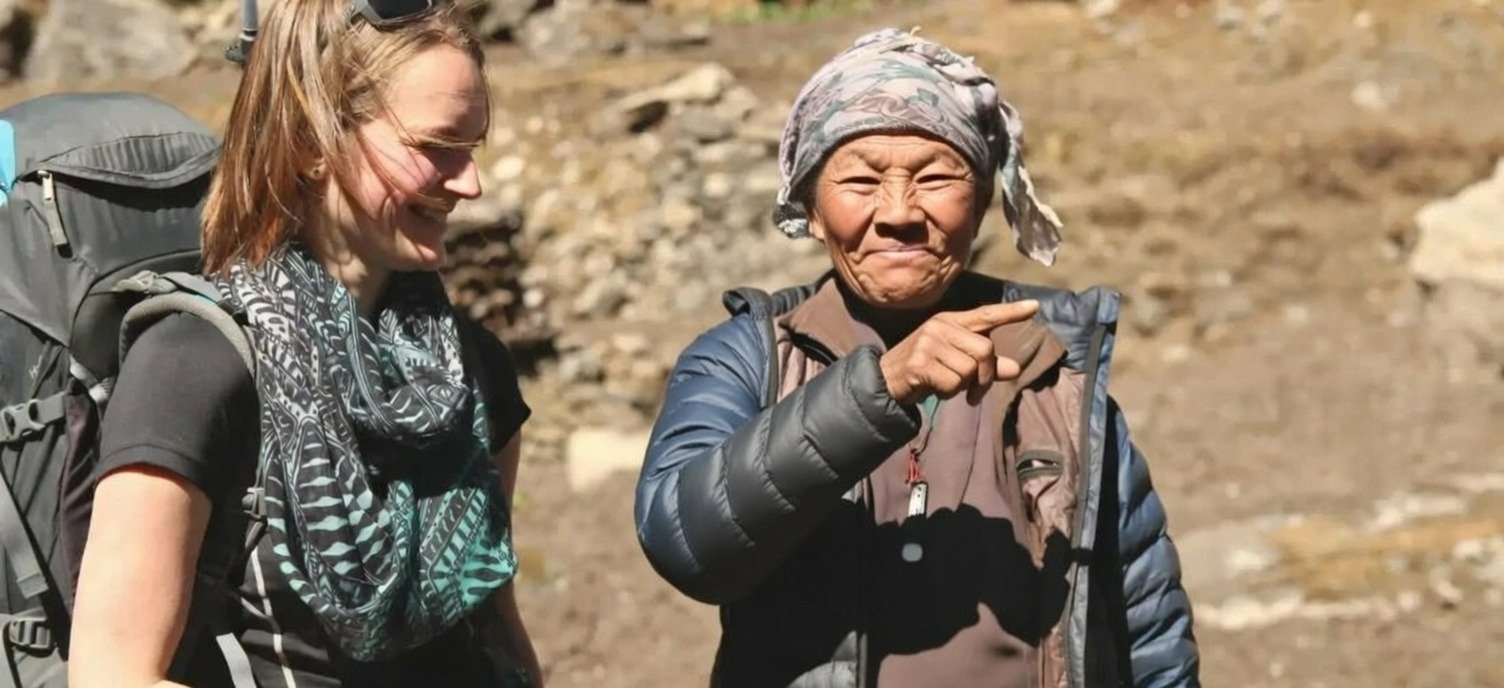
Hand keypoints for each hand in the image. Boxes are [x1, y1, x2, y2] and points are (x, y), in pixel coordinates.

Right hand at [878, 300, 1039, 405]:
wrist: (885, 380)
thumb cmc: (926, 371)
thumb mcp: (957, 364)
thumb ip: (985, 365)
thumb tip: (1015, 369)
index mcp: (951, 322)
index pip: (986, 314)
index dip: (1011, 312)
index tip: (1035, 306)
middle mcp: (940, 327)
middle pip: (985, 351)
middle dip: (985, 378)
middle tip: (974, 393)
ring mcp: (928, 343)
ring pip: (969, 370)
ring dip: (963, 388)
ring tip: (946, 386)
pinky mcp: (919, 363)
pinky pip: (953, 383)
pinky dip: (949, 394)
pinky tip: (934, 390)